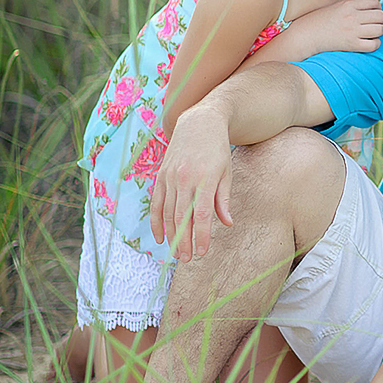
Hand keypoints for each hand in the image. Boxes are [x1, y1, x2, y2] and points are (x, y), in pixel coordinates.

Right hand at [149, 111, 233, 260]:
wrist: (199, 123)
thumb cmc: (218, 150)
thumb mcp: (227, 172)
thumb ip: (223, 199)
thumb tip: (226, 224)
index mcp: (205, 177)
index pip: (201, 213)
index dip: (200, 235)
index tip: (202, 252)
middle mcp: (184, 177)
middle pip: (181, 216)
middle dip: (183, 240)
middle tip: (186, 259)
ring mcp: (169, 176)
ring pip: (167, 212)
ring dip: (171, 235)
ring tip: (176, 252)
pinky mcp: (160, 176)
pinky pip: (155, 203)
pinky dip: (156, 221)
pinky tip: (159, 237)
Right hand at [282, 0, 382, 57]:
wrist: (307, 35)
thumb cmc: (321, 20)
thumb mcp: (337, 7)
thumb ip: (354, 6)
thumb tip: (374, 8)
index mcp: (348, 4)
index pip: (374, 2)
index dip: (377, 7)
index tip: (372, 13)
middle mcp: (352, 16)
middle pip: (381, 16)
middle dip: (380, 20)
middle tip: (374, 23)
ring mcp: (352, 31)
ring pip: (380, 30)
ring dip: (378, 32)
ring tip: (371, 33)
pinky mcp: (352, 45)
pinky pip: (374, 45)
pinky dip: (375, 44)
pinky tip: (368, 42)